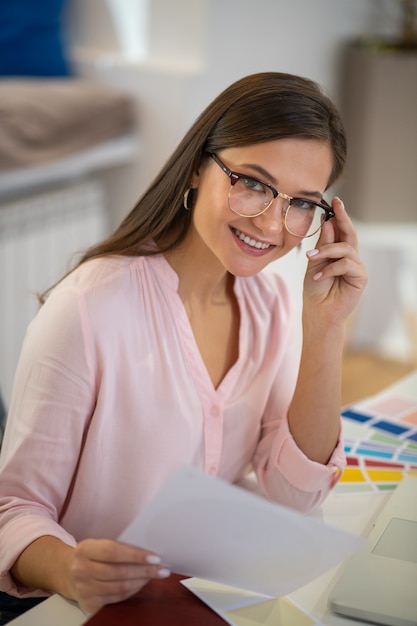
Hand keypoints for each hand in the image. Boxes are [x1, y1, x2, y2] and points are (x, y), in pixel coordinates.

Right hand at [69, 539, 169, 614]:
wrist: (68, 572)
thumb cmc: (92, 555)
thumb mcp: (99, 544)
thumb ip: (120, 546)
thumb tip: (149, 551)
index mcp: (85, 549)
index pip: (114, 552)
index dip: (136, 555)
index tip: (155, 557)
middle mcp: (81, 570)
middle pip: (119, 572)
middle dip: (145, 570)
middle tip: (163, 568)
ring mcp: (84, 589)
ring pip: (120, 587)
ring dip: (142, 581)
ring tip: (156, 575)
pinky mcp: (89, 603)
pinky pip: (117, 598)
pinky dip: (133, 591)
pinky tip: (142, 584)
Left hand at [303, 197, 366, 324]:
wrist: (318, 313)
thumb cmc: (315, 291)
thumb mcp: (315, 263)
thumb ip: (323, 245)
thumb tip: (328, 221)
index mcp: (338, 253)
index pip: (340, 231)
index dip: (338, 216)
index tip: (334, 201)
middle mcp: (350, 258)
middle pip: (349, 234)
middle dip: (342, 218)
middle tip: (336, 205)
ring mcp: (356, 267)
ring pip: (345, 249)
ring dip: (327, 251)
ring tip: (313, 259)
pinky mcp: (360, 277)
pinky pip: (346, 264)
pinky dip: (331, 269)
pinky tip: (320, 277)